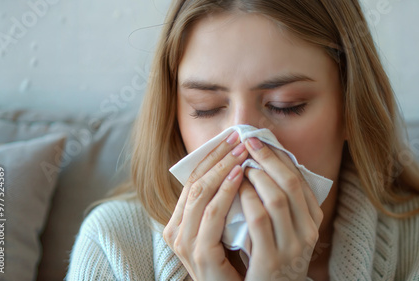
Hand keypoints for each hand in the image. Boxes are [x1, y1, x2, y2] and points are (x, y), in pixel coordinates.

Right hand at [163, 131, 248, 280]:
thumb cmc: (232, 263)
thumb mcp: (223, 229)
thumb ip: (222, 205)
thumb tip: (238, 167)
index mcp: (179, 222)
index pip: (192, 180)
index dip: (211, 156)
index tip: (231, 138)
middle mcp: (175, 230)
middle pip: (195, 181)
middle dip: (218, 157)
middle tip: (239, 138)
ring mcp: (184, 242)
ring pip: (201, 193)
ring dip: (223, 167)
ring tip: (242, 151)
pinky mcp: (199, 252)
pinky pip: (212, 213)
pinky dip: (226, 191)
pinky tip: (240, 175)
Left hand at [240, 137, 323, 280]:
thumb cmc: (271, 258)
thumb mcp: (283, 230)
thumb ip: (278, 204)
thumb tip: (262, 165)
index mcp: (312, 221)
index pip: (300, 180)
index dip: (281, 157)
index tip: (262, 140)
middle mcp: (308, 232)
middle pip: (291, 183)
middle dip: (269, 158)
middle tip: (249, 141)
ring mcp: (292, 247)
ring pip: (277, 198)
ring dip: (257, 175)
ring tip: (241, 163)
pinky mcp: (271, 259)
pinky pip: (258, 220)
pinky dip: (247, 199)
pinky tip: (236, 188)